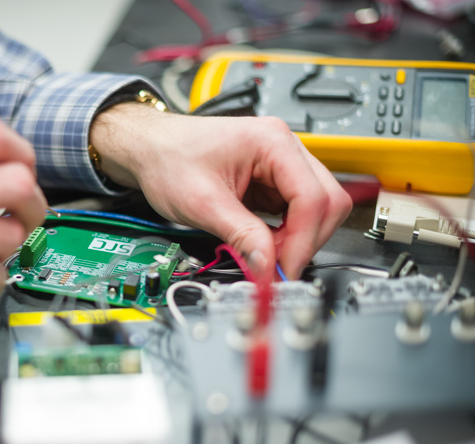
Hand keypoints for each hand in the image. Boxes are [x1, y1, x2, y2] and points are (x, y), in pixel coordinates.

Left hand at [90, 104, 351, 280]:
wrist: (148, 149)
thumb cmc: (168, 158)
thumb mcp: (202, 203)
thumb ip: (241, 236)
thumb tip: (267, 268)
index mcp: (272, 143)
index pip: (313, 198)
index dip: (302, 242)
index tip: (282, 270)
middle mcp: (284, 149)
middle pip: (326, 202)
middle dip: (305, 241)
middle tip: (275, 267)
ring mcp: (281, 165)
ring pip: (316, 210)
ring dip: (296, 239)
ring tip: (263, 256)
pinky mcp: (272, 181)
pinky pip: (295, 213)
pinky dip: (284, 235)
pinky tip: (261, 244)